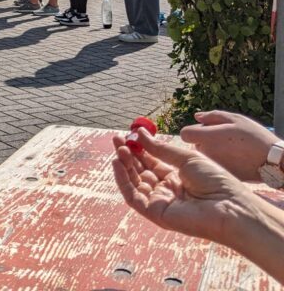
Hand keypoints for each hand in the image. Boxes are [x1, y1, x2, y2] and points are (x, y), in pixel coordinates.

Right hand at [111, 128, 261, 246]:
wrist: (230, 206)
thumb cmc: (216, 181)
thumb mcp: (186, 158)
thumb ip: (160, 149)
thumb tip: (140, 134)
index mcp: (175, 178)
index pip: (150, 162)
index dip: (138, 148)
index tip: (128, 134)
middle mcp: (165, 190)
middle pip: (140, 171)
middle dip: (127, 154)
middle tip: (117, 138)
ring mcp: (160, 202)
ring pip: (134, 183)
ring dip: (124, 166)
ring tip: (119, 148)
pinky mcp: (155, 213)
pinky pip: (133, 197)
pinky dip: (123, 181)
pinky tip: (118, 164)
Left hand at [179, 111, 279, 181]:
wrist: (272, 161)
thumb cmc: (254, 136)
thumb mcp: (235, 119)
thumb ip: (212, 116)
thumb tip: (196, 116)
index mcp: (207, 137)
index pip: (185, 133)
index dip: (195, 130)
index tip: (207, 130)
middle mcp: (206, 153)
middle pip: (196, 145)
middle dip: (205, 140)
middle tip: (225, 139)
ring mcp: (213, 166)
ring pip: (205, 156)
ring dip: (212, 151)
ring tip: (233, 149)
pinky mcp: (222, 174)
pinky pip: (215, 166)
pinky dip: (221, 161)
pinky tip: (236, 159)